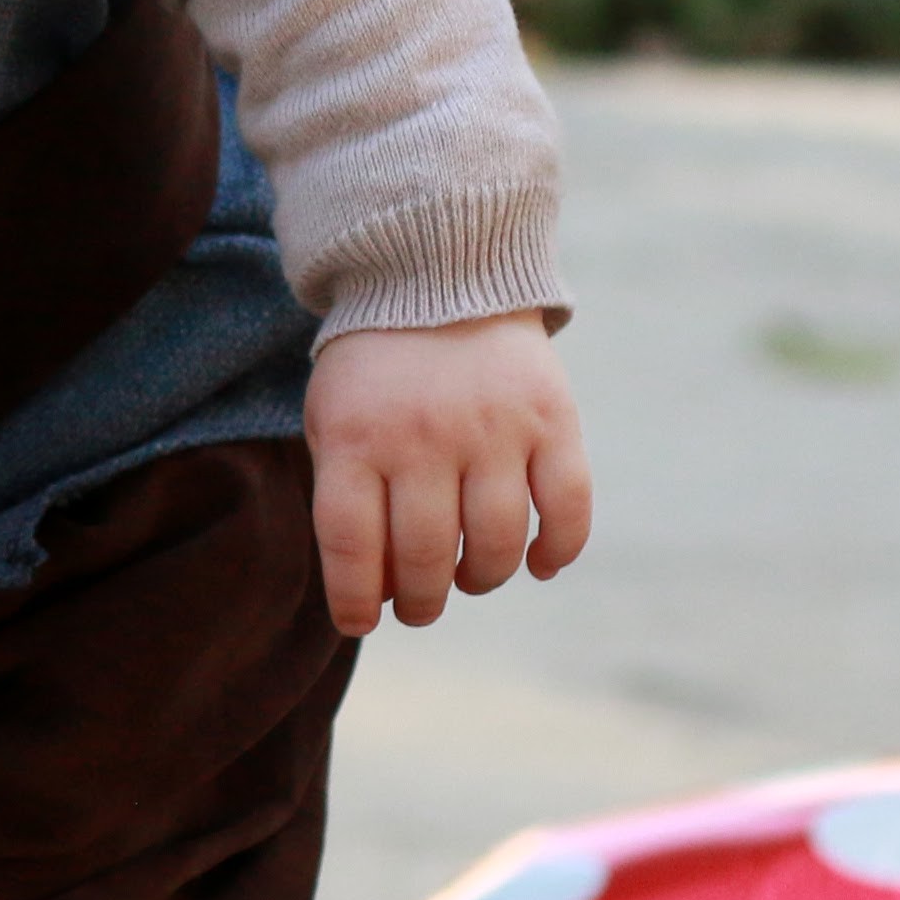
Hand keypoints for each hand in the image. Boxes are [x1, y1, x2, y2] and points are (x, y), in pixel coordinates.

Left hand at [304, 311, 593, 636]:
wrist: (437, 275)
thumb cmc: (375, 371)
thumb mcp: (332, 420)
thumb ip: (344, 495)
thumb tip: (374, 591)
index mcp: (355, 439)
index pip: (351, 545)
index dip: (354, 599)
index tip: (360, 623)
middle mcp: (423, 437)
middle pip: (425, 555)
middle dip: (421, 601)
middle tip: (420, 607)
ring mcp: (492, 429)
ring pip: (496, 543)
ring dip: (482, 579)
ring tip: (468, 578)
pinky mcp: (551, 419)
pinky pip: (567, 507)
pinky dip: (558, 550)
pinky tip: (539, 565)